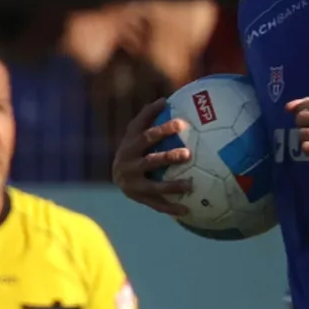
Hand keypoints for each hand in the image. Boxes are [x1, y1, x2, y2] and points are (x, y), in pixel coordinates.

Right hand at [113, 97, 192, 215]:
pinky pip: (157, 204)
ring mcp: (133, 183)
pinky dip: (172, 207)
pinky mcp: (139, 198)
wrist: (117, 176)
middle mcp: (129, 164)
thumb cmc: (134, 148)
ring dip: (173, 185)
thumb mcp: (135, 133)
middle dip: (168, 157)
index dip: (162, 129)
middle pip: (150, 160)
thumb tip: (166, 98)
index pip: (145, 134)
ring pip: (154, 186)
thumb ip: (147, 117)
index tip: (181, 124)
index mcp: (130, 145)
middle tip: (188, 153)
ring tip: (191, 184)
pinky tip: (187, 210)